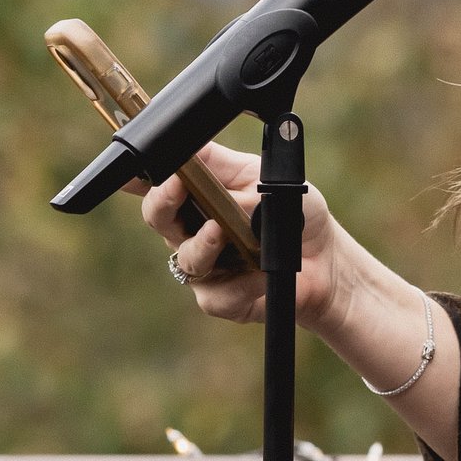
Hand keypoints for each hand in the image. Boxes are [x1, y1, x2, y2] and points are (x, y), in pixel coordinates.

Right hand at [138, 143, 340, 327]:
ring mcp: (203, 266)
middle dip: (162, 201)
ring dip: (203, 243)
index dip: (136, 176)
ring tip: (221, 232)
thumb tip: (193, 161)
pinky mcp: (219, 299)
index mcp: (197, 195)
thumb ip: (223, 168)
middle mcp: (190, 230)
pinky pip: (217, 294)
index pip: (157, 182)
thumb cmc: (291, 213)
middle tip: (177, 188)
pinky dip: (241, 283)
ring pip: (186, 257)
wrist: (324, 258)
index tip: (137, 167)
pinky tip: (260, 275)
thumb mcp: (261, 175)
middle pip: (157, 216)